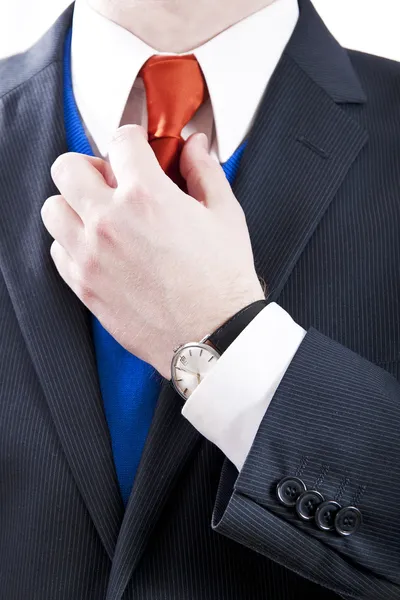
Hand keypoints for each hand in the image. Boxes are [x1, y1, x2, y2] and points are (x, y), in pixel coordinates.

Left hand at [41, 125, 265, 378]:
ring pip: (53, 208)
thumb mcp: (225, 215)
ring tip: (100, 215)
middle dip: (91, 166)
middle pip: (68, 167)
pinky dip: (71, 242)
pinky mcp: (84, 286)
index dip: (132, 139)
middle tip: (112, 181)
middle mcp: (109, 221)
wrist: (214, 335)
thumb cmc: (223, 281)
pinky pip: (57, 250)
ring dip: (74, 204)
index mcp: (146, 196)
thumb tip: (194, 147)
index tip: (137, 149)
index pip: (120, 140)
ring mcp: (91, 255)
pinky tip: (98, 248)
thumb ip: (204, 172)